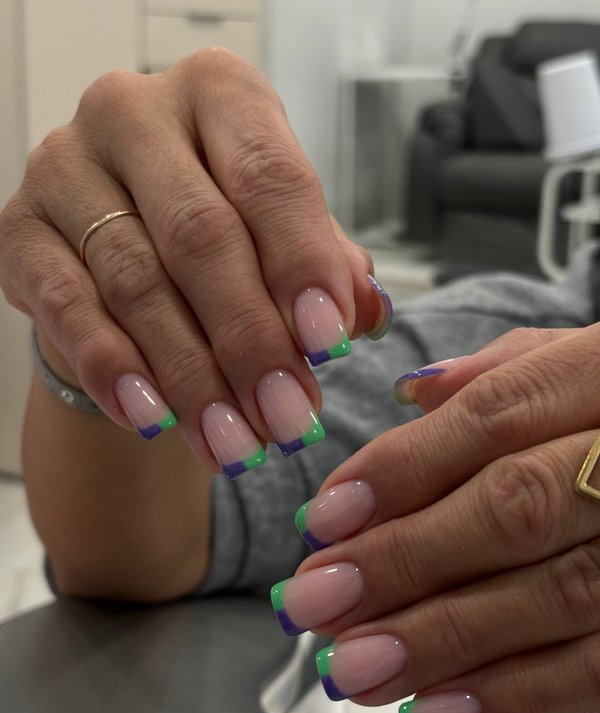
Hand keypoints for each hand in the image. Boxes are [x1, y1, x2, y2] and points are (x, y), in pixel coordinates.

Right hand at [0, 49, 385, 474]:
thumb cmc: (219, 233)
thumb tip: (365, 313)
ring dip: (193, 378)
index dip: (302, 265)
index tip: (329, 343)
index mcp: (218, 95)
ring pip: (138, 284)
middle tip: (287, 418)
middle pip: (201, 236)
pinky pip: (71, 308)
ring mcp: (66, 167)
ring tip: (236, 442)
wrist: (128, 254)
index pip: (269, 176)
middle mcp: (134, 114)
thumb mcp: (282, 236)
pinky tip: (157, 422)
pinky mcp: (20, 229)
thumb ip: (325, 265)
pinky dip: (117, 373)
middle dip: (251, 342)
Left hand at [270, 324, 599, 712]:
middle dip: (403, 561)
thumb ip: (504, 376)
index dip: (403, 470)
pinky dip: (516, 698)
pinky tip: (436, 711)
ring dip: (442, 640)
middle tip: (317, 601)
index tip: (325, 519)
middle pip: (514, 508)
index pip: (494, 416)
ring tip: (356, 667)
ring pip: (556, 596)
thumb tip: (412, 396)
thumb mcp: (581, 363)